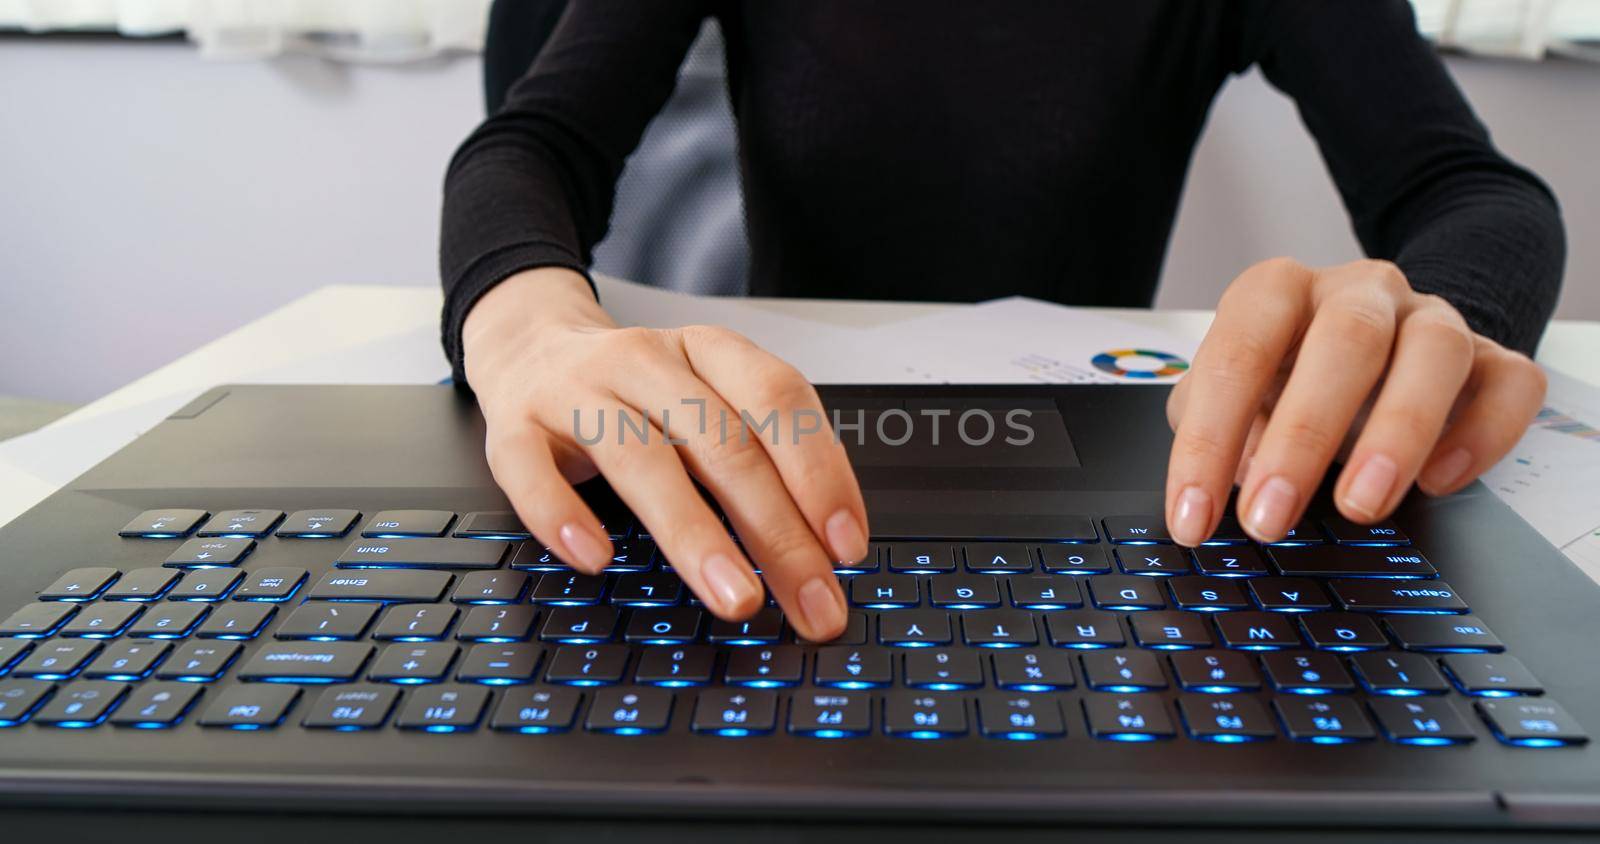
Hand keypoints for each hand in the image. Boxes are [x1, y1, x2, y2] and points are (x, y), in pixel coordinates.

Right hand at [461, 267, 867, 639]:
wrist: (530, 345)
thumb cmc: (638, 392)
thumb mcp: (707, 398)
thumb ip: (762, 455)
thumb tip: (827, 547)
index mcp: (706, 350)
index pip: (778, 400)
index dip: (820, 472)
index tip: (847, 544)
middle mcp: (644, 362)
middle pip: (722, 444)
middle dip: (778, 534)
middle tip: (812, 602)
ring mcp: (575, 392)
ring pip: (639, 460)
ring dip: (693, 535)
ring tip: (735, 598)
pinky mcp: (513, 426)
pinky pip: (531, 472)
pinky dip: (563, 516)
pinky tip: (597, 559)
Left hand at [1164, 258, 1545, 545]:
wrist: (1376, 339)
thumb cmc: (1286, 371)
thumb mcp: (1235, 394)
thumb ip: (1216, 425)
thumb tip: (1224, 479)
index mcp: (1278, 291)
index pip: (1238, 353)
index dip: (1208, 439)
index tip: (1193, 516)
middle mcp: (1358, 292)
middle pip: (1344, 340)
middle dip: (1301, 437)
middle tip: (1269, 519)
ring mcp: (1431, 317)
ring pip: (1435, 350)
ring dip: (1397, 433)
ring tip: (1360, 507)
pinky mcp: (1493, 356)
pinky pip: (1508, 383)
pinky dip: (1480, 435)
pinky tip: (1439, 481)